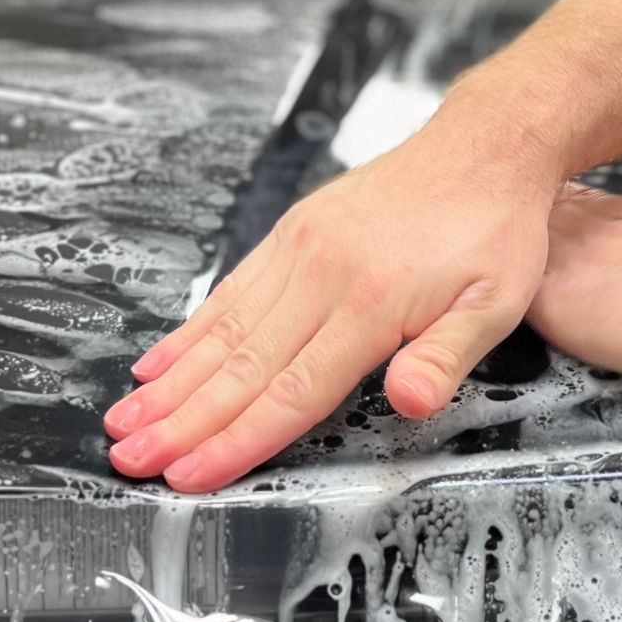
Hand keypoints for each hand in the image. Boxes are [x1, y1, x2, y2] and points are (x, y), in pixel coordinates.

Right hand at [102, 122, 556, 491]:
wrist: (484, 145)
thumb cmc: (496, 230)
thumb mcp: (497, 300)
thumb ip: (447, 356)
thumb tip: (410, 403)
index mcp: (371, 303)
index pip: (292, 390)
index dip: (238, 439)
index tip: (189, 476)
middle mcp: (322, 274)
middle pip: (242, 366)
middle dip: (182, 421)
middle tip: (129, 461)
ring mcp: (300, 249)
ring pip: (224, 330)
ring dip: (170, 383)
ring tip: (123, 422)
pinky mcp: (293, 231)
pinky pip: (232, 290)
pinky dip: (190, 331)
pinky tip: (157, 362)